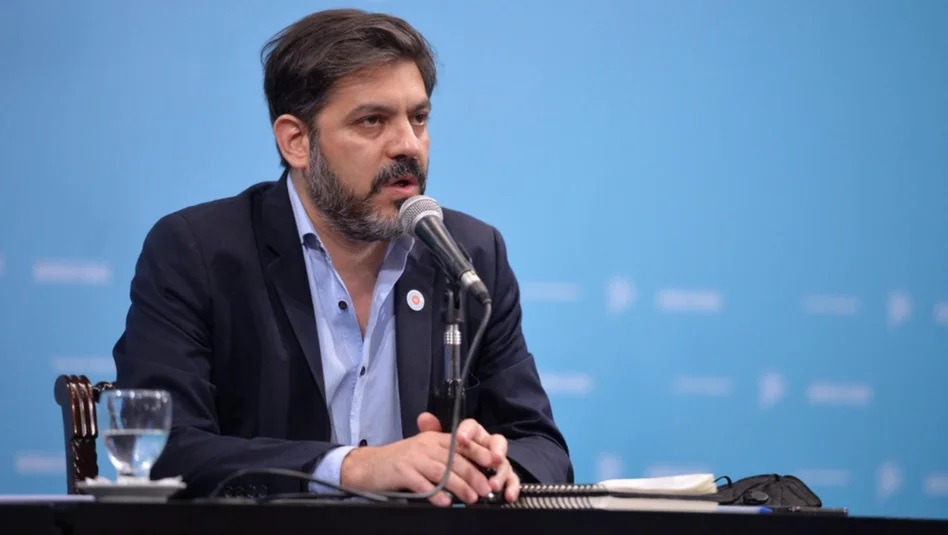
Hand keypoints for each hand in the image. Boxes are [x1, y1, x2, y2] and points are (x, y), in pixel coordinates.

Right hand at [339, 413, 512, 505]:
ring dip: (459, 486)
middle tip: (486, 489)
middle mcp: (425, 445)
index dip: (480, 453)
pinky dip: (435, 493)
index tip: (494, 464)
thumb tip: (472, 470)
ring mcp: (413, 458)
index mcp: (433, 439)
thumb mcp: (424, 452)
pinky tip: (445, 502)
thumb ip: (445, 457)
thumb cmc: (399, 462)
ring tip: (472, 498)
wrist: (369, 466)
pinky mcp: (402, 471)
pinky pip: (422, 483)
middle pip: (455, 460)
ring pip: (443, 471)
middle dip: (474, 475)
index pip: (461, 444)